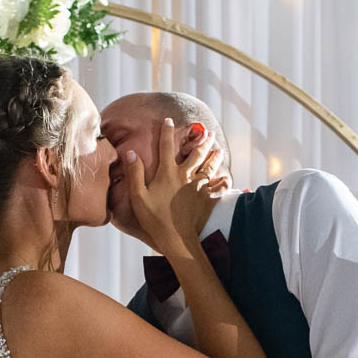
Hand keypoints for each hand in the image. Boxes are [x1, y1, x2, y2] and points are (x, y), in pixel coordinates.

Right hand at [124, 118, 222, 254]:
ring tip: (218, 149)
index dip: (166, 132)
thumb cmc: (154, 218)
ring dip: (214, 157)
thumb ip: (135, 173)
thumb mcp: (139, 196)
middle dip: (201, 141)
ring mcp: (198, 187)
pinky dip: (223, 182)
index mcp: (168, 173)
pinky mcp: (207, 199)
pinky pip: (218, 188)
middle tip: (207, 132)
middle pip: (195, 154)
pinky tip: (227, 178)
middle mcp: (185, 176)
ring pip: (209, 167)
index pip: (165, 146)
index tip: (168, 120)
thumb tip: (130, 152)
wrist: (176, 237)